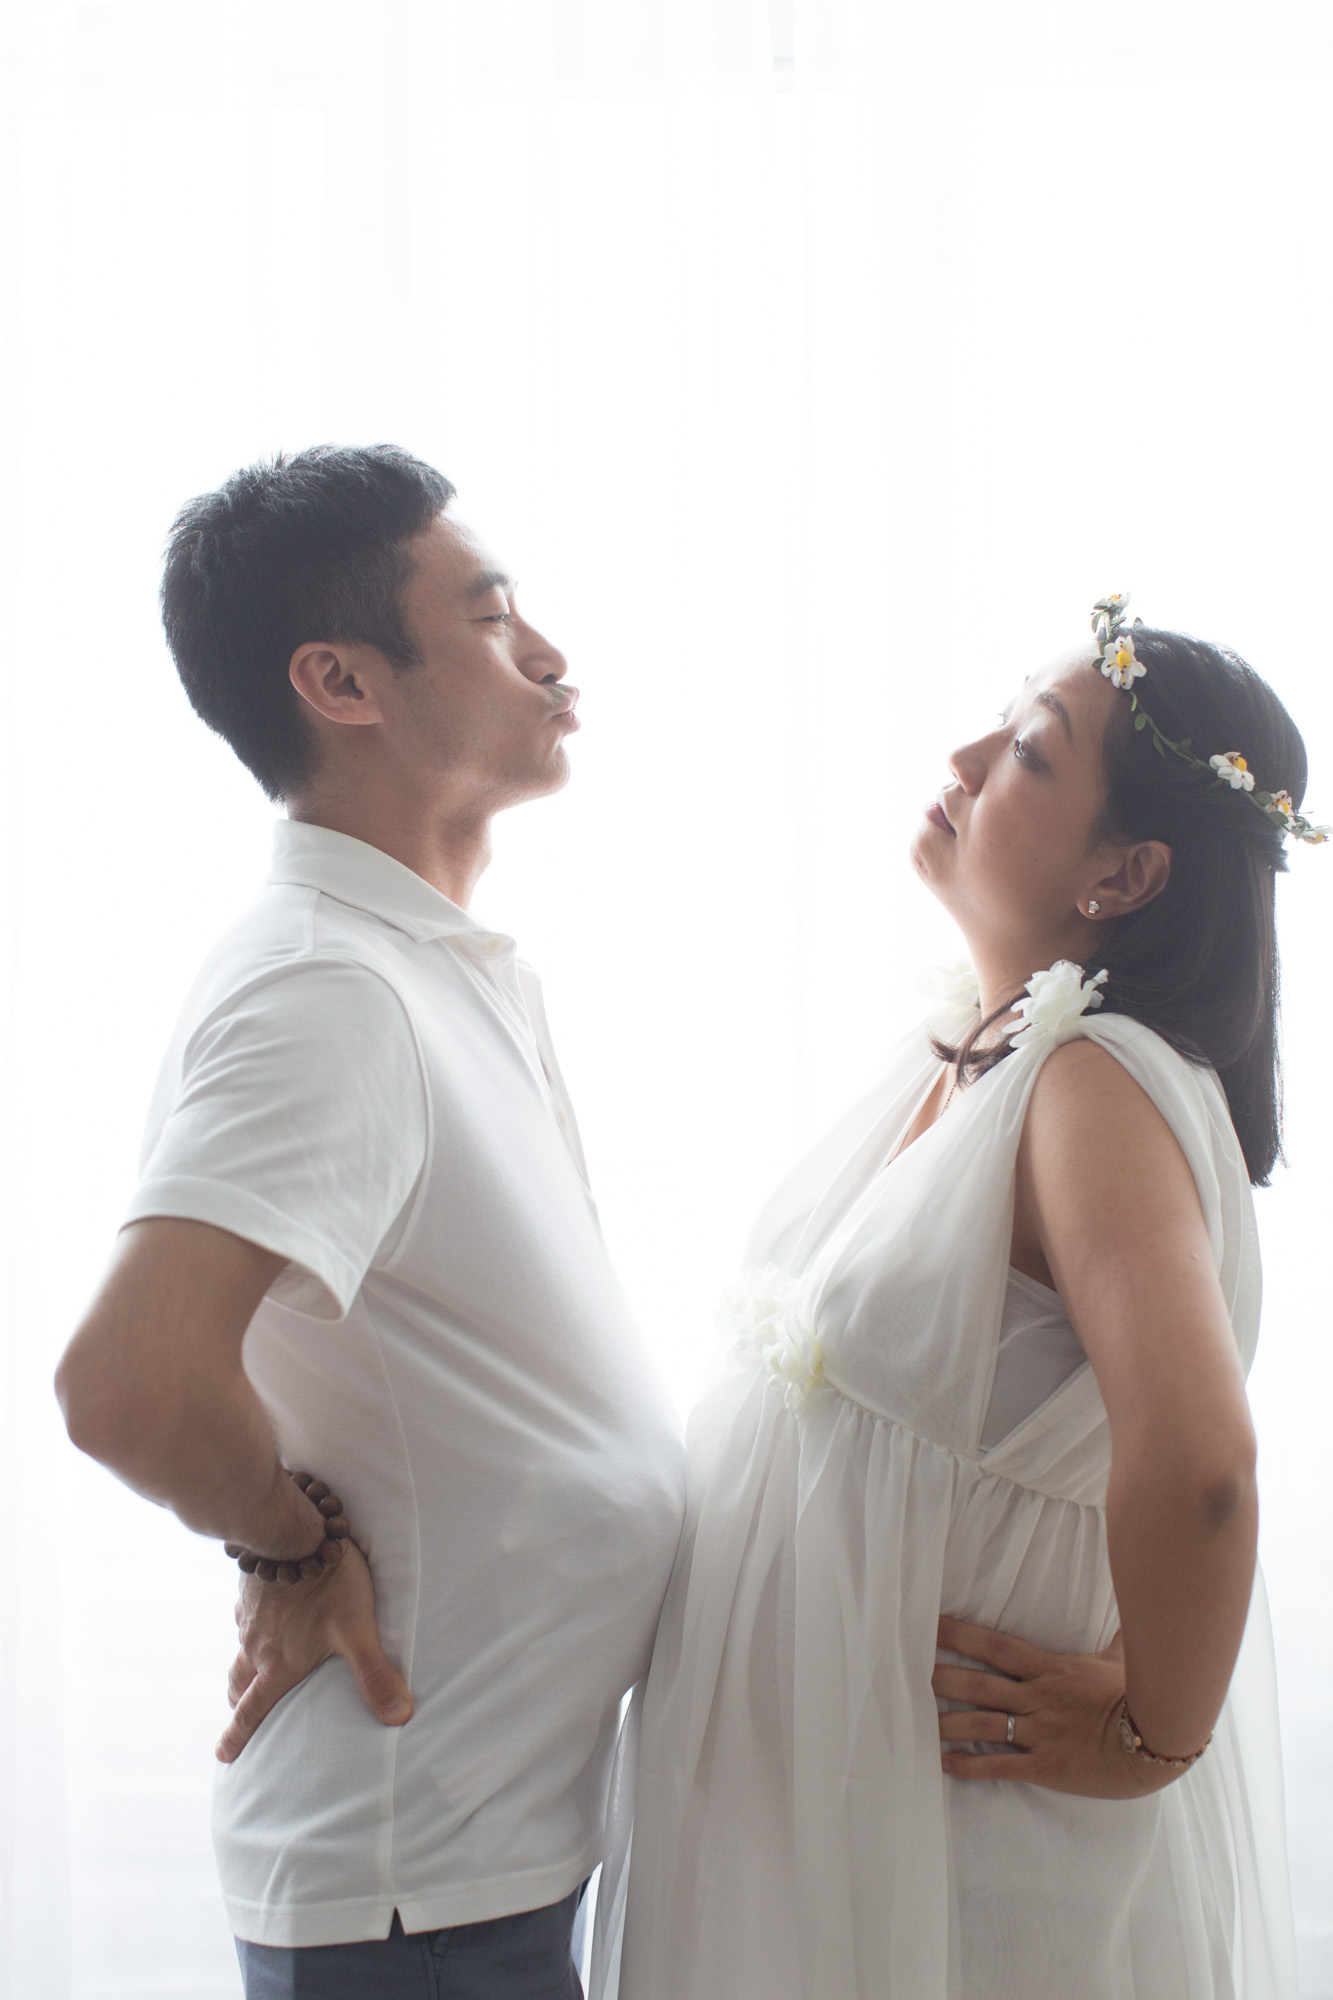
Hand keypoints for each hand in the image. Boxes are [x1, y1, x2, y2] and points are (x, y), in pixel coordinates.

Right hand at [216, 1541, 412, 1762]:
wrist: (295, 1534)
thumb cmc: (330, 1585)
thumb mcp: (358, 1631)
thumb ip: (375, 1674)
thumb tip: (399, 1716)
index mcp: (278, 1664)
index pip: (253, 1710)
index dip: (237, 1736)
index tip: (223, 1756)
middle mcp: (256, 1646)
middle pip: (238, 1683)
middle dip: (238, 1702)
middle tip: (238, 1713)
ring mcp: (249, 1617)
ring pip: (239, 1650)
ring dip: (243, 1665)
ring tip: (252, 1669)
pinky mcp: (249, 1590)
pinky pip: (244, 1618)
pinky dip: (250, 1628)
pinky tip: (263, 1618)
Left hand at [932, 1615, 1176, 1799]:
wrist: (1158, 1743)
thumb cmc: (1137, 1696)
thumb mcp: (1119, 1656)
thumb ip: (1111, 1632)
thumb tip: (1123, 1605)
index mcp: (1050, 1668)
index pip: (994, 1645)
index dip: (958, 1633)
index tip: (926, 1623)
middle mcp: (1038, 1697)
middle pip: (976, 1683)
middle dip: (938, 1677)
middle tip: (902, 1671)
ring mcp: (1041, 1732)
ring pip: (981, 1724)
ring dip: (944, 1723)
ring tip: (912, 1720)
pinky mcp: (1047, 1766)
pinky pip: (1001, 1765)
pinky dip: (970, 1765)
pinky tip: (944, 1763)